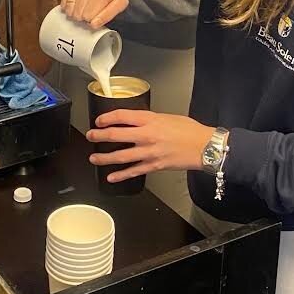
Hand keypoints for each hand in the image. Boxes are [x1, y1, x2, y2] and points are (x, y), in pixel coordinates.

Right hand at [60, 0, 128, 27]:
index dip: (91, 21)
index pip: (90, 17)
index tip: (94, 18)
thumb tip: (93, 25)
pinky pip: (63, 1)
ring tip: (82, 9)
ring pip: (70, 9)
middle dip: (83, 17)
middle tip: (89, 12)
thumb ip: (109, 15)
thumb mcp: (121, 3)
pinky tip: (75, 4)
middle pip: (79, 14)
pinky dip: (68, 6)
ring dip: (75, 13)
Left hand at [87, 109, 213, 182]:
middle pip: (116, 135)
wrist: (204, 146)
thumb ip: (149, 120)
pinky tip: (111, 177)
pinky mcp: (154, 165)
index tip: (99, 121)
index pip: (121, 116)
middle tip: (90, 136)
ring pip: (121, 156)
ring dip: (104, 158)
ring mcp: (149, 152)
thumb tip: (135, 122)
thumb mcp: (166, 117)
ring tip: (94, 158)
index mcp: (150, 120)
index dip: (106, 118)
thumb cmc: (189, 130)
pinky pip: (133, 171)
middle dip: (99, 136)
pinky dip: (120, 175)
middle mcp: (146, 135)